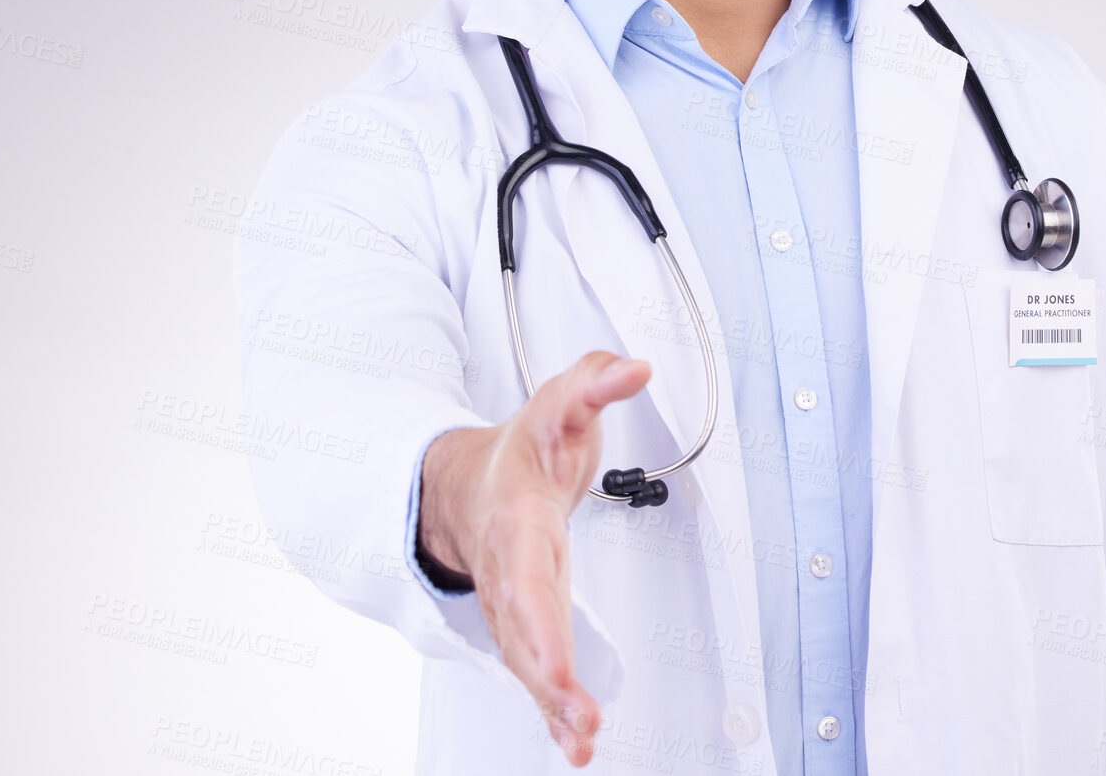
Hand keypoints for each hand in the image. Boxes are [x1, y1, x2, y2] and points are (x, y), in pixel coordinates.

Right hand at [417, 351, 651, 765]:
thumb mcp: (562, 400)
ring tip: (582, 741)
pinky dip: (553, 709)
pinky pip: (535, 670)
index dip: (539, 612)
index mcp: (516, 513)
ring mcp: (511, 601)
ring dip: (551, 703)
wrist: (469, 481)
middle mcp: (508, 566)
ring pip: (524, 657)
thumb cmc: (525, 446)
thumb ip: (597, 382)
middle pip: (521, 625)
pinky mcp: (526, 623)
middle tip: (577, 712)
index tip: (557, 653)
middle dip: (545, 670)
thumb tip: (636, 368)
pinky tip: (575, 742)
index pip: (525, 565)